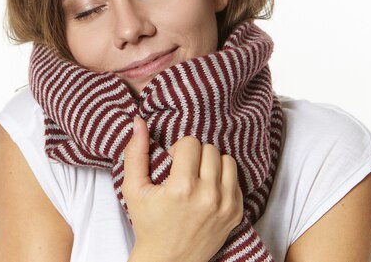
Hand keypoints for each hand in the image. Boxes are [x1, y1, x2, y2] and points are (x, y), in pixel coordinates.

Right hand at [123, 116, 243, 261]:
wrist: (168, 261)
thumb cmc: (148, 224)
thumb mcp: (133, 189)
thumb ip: (135, 153)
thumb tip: (139, 121)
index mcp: (182, 187)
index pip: (191, 143)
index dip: (178, 149)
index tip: (172, 163)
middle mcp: (208, 196)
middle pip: (210, 149)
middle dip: (195, 155)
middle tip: (183, 170)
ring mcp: (226, 205)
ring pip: (227, 160)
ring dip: (212, 164)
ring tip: (198, 177)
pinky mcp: (237, 213)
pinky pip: (236, 180)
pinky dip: (223, 180)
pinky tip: (208, 190)